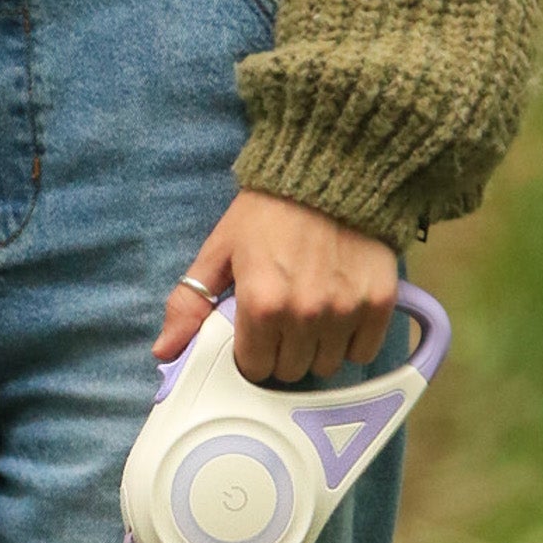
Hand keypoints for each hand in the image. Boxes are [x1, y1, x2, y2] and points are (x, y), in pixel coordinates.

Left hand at [153, 191, 398, 382]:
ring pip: (326, 366)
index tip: (255, 331)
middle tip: (284, 319)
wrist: (329, 170)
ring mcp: (344, 310)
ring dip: (317, 348)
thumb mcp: (220, 250)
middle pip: (291, 372)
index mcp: (260, 304)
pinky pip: (362, 353)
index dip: (252, 352)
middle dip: (283, 352)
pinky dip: (351, 341)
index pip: (254, 368)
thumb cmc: (269, 210)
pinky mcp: (378, 303)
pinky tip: (340, 313)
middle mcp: (304, 314)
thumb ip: (189, 304)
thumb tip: (164, 350)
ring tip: (312, 313)